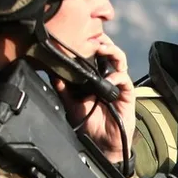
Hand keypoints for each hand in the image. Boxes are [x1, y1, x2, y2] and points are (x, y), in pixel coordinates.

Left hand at [52, 34, 135, 165]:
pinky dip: (117, 76)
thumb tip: (51, 72)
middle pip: (108, 53)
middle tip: (93, 36)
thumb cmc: (88, 125)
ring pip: (119, 61)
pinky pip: (125, 80)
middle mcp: (106, 78)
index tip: (80, 34)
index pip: (93, 55)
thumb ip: (62, 88)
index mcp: (92, 78)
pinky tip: (109, 78)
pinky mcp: (127, 95)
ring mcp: (118, 85)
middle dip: (102, 41)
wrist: (101, 144)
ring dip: (113, 51)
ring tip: (103, 48)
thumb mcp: (70, 104)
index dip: (89, 43)